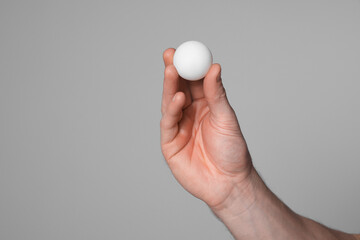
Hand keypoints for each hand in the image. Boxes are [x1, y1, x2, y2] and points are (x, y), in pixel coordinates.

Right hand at [160, 48, 252, 207]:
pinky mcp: (170, 144)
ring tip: (172, 71)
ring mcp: (178, 128)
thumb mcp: (226, 118)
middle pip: (177, 89)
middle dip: (173, 72)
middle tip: (170, 55)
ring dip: (170, 87)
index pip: (191, 82)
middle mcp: (189, 114)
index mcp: (204, 106)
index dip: (186, 66)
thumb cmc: (232, 151)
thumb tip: (214, 68)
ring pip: (170, 103)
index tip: (183, 51)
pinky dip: (172, 110)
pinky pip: (169, 123)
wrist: (229, 183)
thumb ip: (216, 94)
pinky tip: (178, 98)